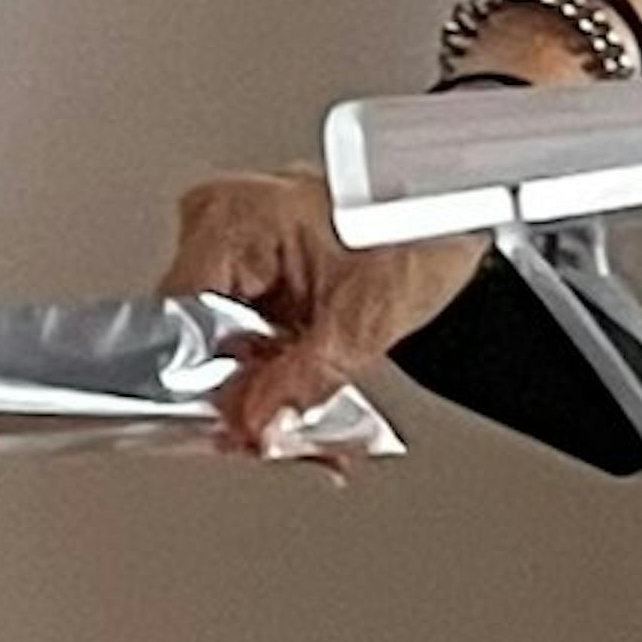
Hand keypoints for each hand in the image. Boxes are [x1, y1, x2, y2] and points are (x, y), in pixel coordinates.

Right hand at [160, 163, 466, 459]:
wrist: (463, 212)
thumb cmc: (425, 232)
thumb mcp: (362, 323)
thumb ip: (300, 381)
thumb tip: (254, 425)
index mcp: (229, 217)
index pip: (179, 318)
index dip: (204, 379)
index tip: (230, 423)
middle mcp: (217, 217)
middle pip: (195, 328)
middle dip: (239, 386)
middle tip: (273, 429)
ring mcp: (231, 232)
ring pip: (217, 329)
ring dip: (257, 375)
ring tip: (296, 408)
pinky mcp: (252, 251)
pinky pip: (241, 316)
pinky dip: (270, 353)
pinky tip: (294, 382)